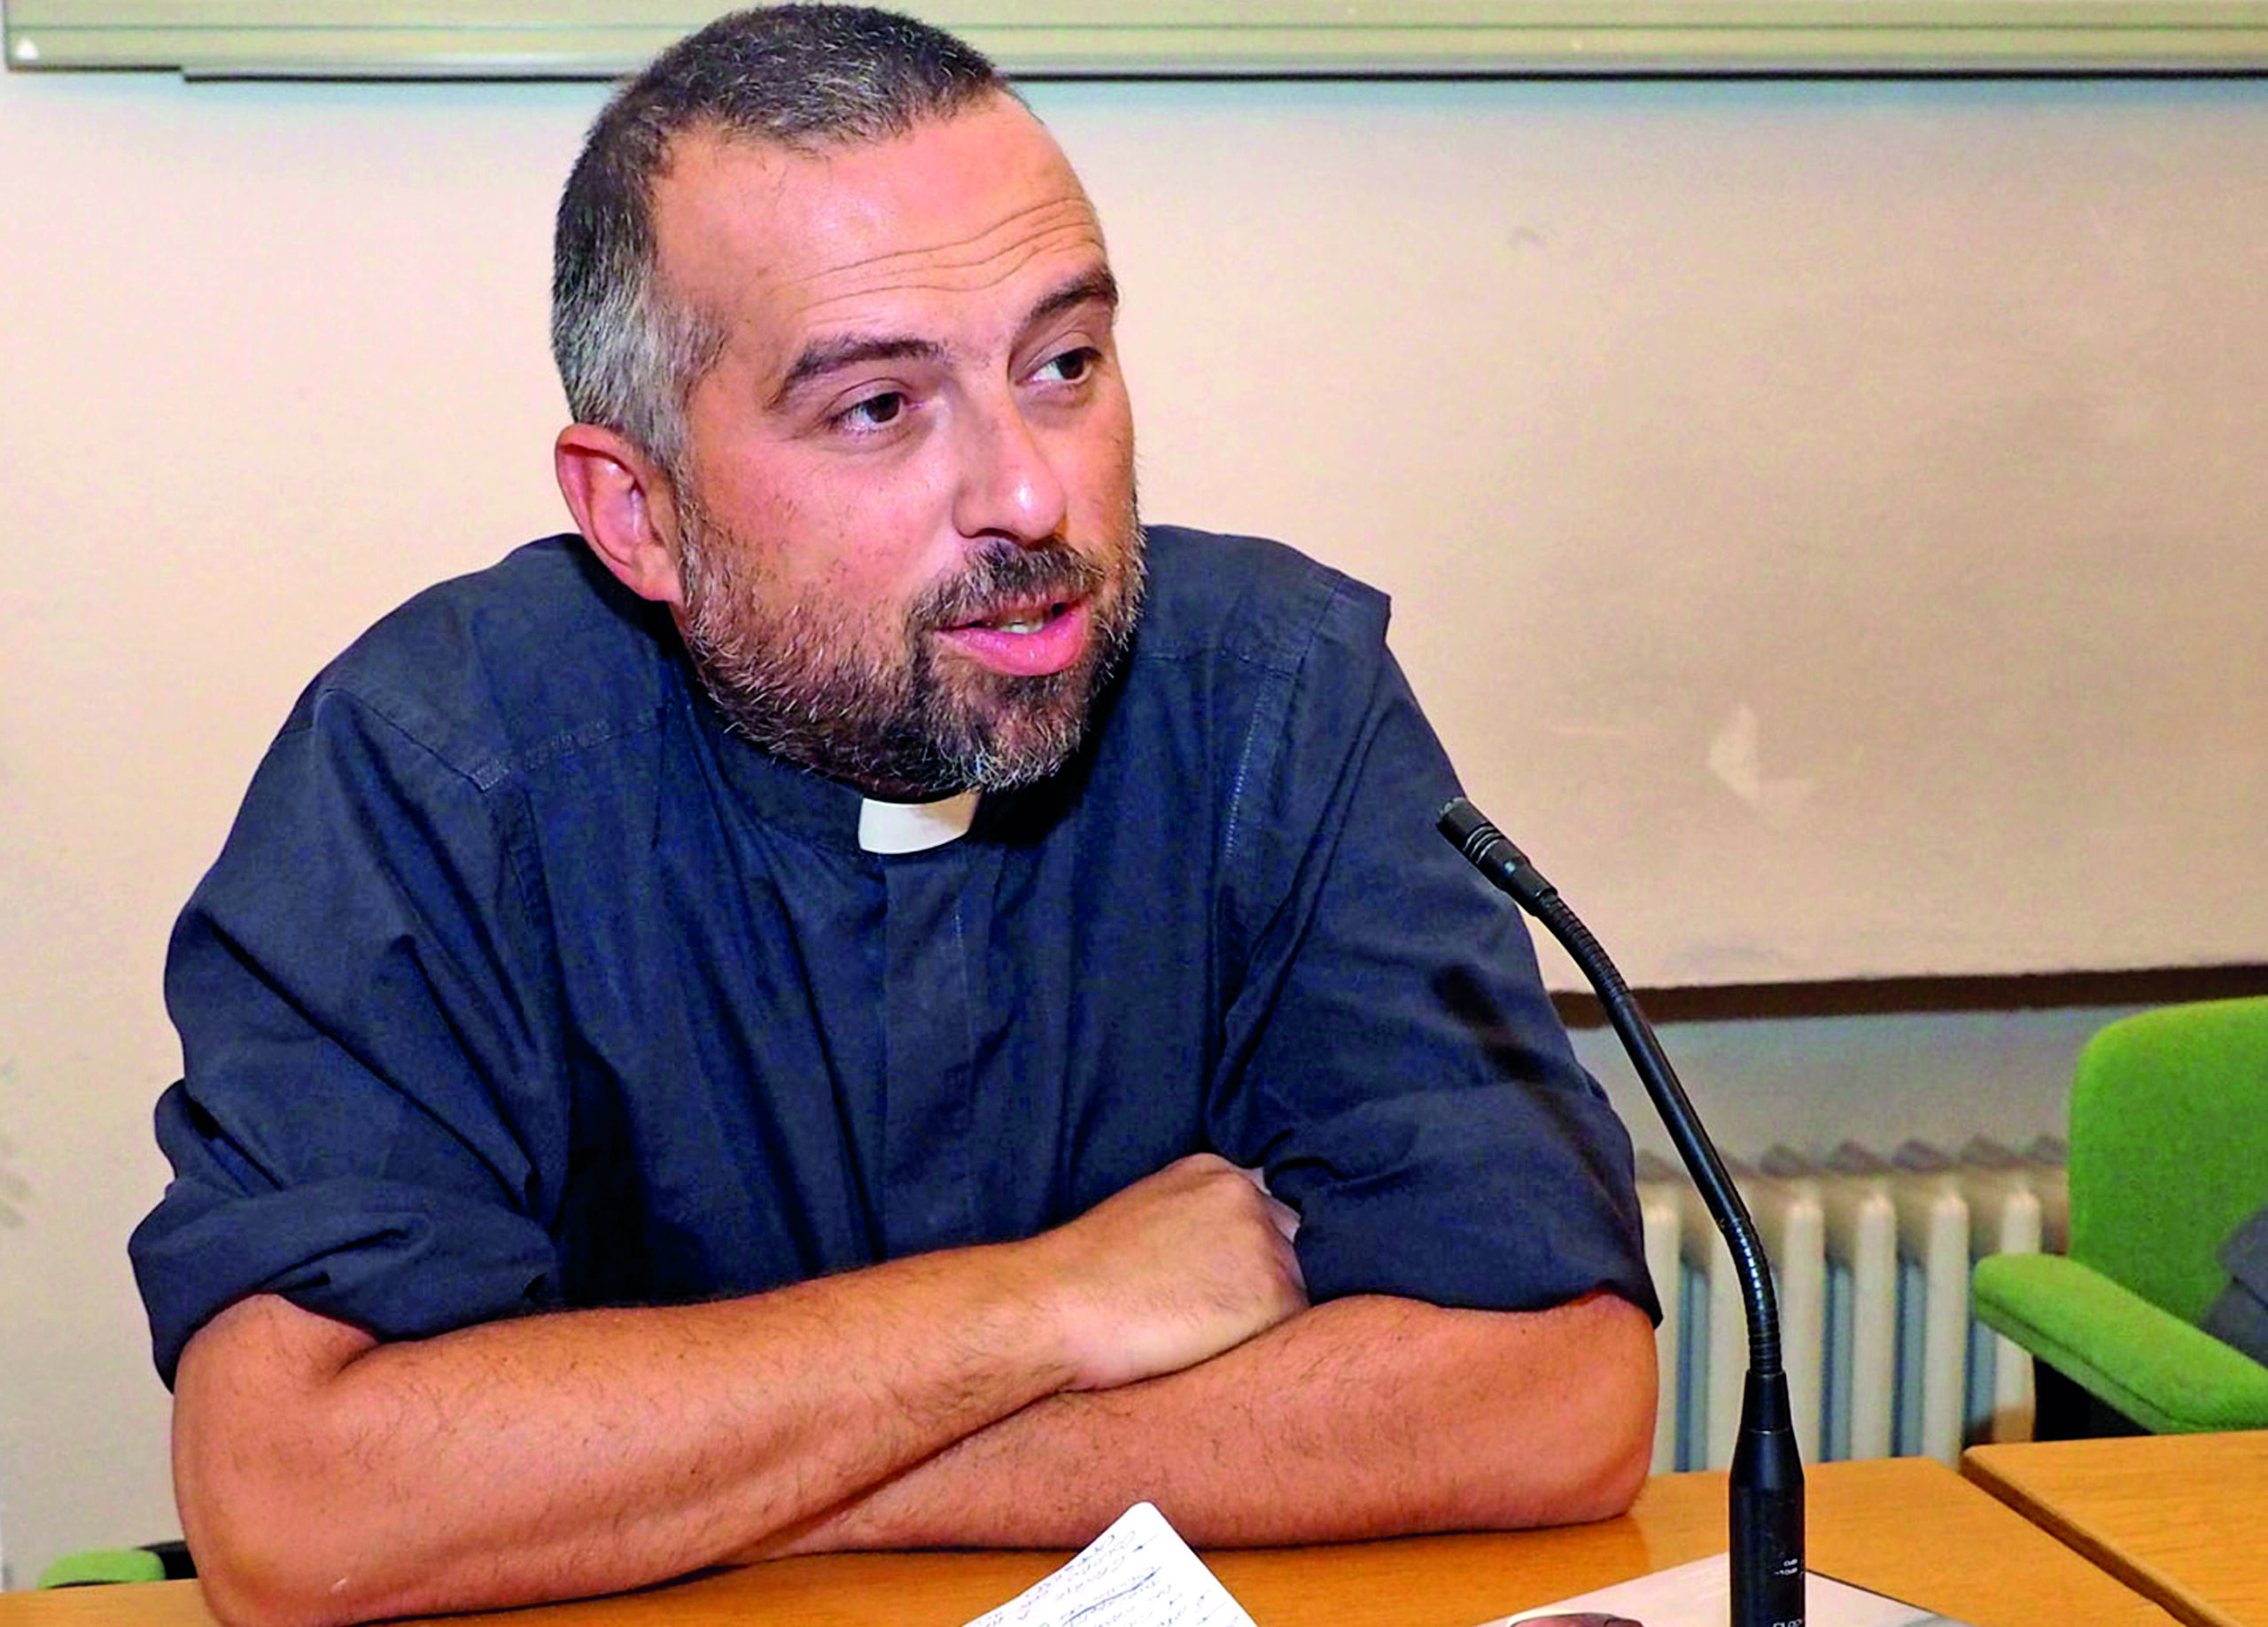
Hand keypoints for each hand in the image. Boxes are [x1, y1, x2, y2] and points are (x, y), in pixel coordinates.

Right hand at [1026, 1153, 1308, 1391]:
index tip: (1216, 1287)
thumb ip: (1197, 1222)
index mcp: (1214, 1172)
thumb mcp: (1147, 1217)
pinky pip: (1294, 1331)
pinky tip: (1214, 1353)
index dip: (1243, 1260)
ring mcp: (1264, 1243)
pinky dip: (1264, 1348)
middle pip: (1290, 1247)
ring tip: (1204, 1337)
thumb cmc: (1084, 1278)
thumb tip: (1226, 1261)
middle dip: (1263, 1283)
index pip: (1263, 1214)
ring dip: (1265, 1317)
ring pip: (1297, 1289)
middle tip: (1211, 1317)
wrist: (1056, 1306)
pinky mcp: (1274, 1295)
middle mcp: (1247, 1197)